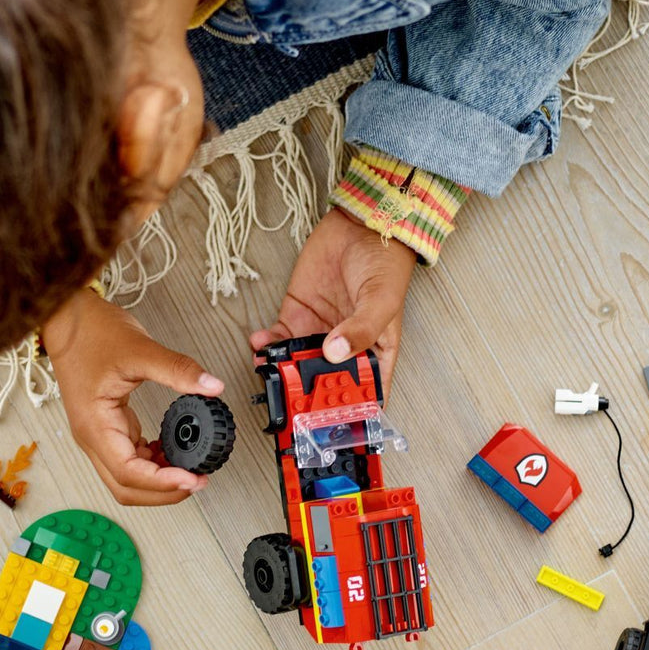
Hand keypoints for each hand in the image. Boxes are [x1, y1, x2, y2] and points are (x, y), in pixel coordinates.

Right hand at [43, 290, 224, 505]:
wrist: (66, 317)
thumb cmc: (90, 333)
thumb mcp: (140, 348)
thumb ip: (178, 370)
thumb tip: (212, 386)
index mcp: (95, 425)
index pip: (129, 473)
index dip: (162, 483)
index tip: (191, 479)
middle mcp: (93, 437)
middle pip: (126, 487)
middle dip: (163, 492)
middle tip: (197, 481)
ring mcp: (98, 434)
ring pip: (127, 477)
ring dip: (158, 481)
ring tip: (190, 469)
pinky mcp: (107, 427)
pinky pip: (129, 458)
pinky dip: (152, 463)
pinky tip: (174, 452)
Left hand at [249, 209, 415, 399]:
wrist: (362, 223)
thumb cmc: (386, 262)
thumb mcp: (382, 301)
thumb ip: (361, 329)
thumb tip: (336, 351)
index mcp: (375, 353)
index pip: (365, 394)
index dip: (350, 414)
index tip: (332, 427)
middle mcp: (346, 348)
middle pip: (326, 385)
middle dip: (307, 397)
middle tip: (291, 404)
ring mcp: (320, 333)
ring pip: (298, 366)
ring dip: (283, 374)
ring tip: (271, 377)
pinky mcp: (298, 314)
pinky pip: (280, 339)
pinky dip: (268, 346)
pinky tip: (262, 346)